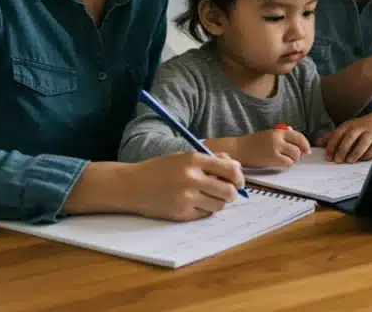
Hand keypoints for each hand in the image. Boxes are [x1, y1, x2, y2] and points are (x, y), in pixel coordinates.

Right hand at [122, 152, 244, 221]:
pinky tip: (195, 203)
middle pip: (228, 191)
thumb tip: (237, 166)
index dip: (239, 177)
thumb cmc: (160, 169)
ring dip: (218, 202)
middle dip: (232, 193)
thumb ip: (211, 160)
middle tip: (228, 193)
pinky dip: (204, 210)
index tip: (239, 182)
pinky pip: (204, 214)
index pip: (229, 170)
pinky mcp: (180, 213)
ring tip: (209, 197)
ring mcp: (186, 197)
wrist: (132, 185)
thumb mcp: (184, 156)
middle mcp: (191, 178)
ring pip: (218, 205)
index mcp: (194, 160)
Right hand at [233, 128, 311, 168]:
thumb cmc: (253, 142)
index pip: (298, 137)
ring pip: (294, 156)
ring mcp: (275, 149)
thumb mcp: (268, 135)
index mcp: (278, 132)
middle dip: (299, 154)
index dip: (305, 144)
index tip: (307, 150)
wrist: (239, 149)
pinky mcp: (272, 159)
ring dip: (293, 160)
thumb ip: (282, 136)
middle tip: (294, 157)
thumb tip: (297, 139)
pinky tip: (280, 163)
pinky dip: (287, 164)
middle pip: (298, 148)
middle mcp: (278, 139)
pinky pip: (288, 163)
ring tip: (285, 160)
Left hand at [317, 108, 371, 162]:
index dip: (332, 145)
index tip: (328, 157)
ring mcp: (370, 133)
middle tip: (338, 160)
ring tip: (350, 161)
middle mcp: (359, 127)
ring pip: (364, 142)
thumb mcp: (346, 128)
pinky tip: (362, 159)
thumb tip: (318, 143)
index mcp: (348, 125)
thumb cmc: (360, 126)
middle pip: (350, 137)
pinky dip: (368, 154)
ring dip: (356, 152)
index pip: (338, 134)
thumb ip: (332, 136)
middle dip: (343, 149)